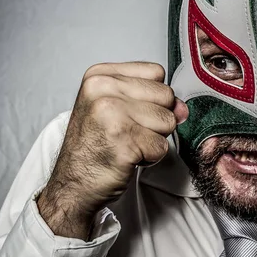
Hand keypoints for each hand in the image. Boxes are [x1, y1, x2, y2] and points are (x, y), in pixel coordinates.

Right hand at [37, 62, 188, 239]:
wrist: (73, 183)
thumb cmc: (95, 145)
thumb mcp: (117, 109)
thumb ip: (153, 100)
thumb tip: (183, 109)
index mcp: (100, 76)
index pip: (156, 72)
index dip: (153, 96)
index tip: (130, 111)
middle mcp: (103, 90)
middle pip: (166, 95)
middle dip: (156, 118)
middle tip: (128, 132)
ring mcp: (112, 115)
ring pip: (168, 121)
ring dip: (154, 139)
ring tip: (128, 144)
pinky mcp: (124, 142)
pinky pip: (162, 146)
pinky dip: (150, 157)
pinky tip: (128, 157)